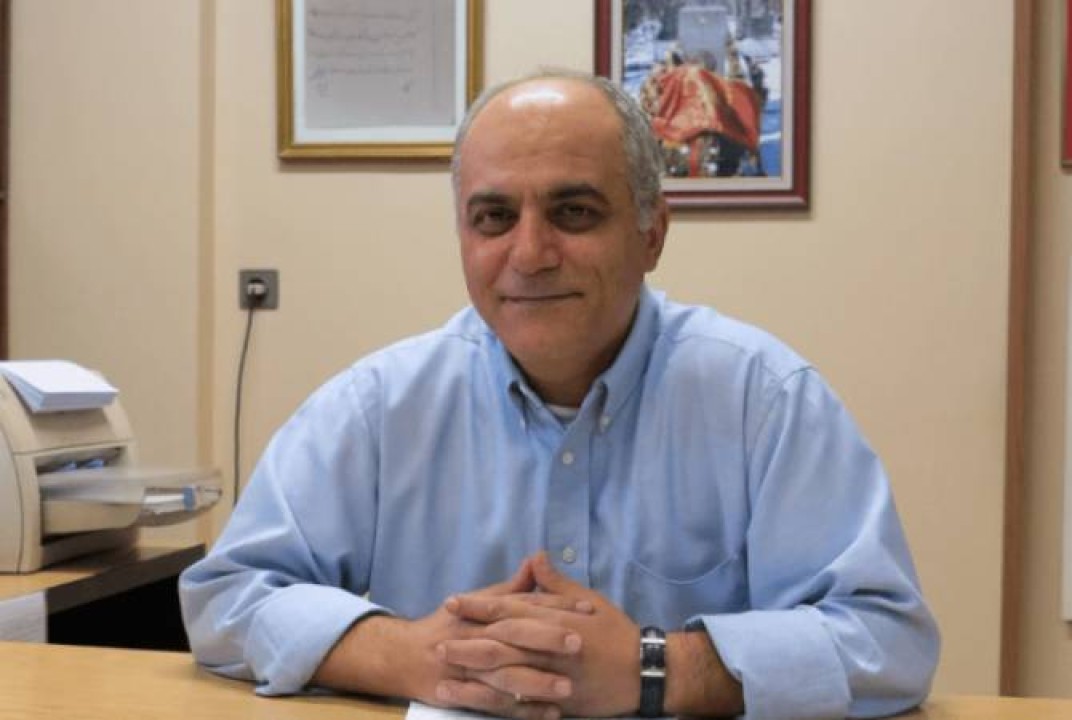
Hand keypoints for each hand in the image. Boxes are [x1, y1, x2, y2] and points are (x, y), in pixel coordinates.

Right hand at [313, 558, 565, 719]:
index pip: (525, 605)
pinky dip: (522, 711)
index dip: (557, 606)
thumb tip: (537, 560)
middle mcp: (478, 636)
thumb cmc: (448, 625)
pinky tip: (548, 714)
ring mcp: (470, 667)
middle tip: (580, 643)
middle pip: (515, 635)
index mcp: (485, 611)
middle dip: (546, 638)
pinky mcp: (464, 693)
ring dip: (536, 681)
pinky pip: (496, 704)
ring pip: (505, 673)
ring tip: (567, 687)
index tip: (589, 609)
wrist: (403, 655)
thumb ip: (512, 588)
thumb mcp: (478, 600)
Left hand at [440, 552, 641, 717]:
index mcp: (556, 619)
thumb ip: (556, 584)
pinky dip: (497, 702)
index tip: (452, 602)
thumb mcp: (589, 601)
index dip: (479, 606)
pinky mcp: (557, 701)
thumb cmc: (616, 632)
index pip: (510, 608)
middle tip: (437, 643)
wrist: (645, 671)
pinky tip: (475, 701)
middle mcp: (551, 646)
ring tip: (445, 673)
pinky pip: (522, 703)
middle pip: (502, 642)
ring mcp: (553, 676)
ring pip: (507, 673)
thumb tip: (535, 557)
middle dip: (467, 642)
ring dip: (474, 673)